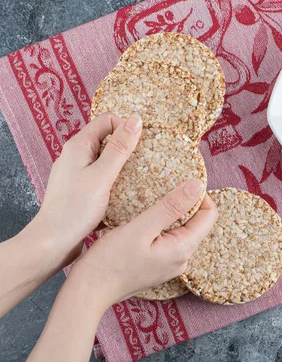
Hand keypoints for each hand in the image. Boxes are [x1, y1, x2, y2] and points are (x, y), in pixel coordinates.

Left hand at [32, 113, 142, 266]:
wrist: (53, 241)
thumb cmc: (75, 209)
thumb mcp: (102, 176)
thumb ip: (119, 148)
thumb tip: (135, 120)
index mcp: (78, 146)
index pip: (107, 120)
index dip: (127, 126)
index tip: (146, 141)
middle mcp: (76, 155)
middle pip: (108, 138)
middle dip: (128, 145)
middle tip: (148, 158)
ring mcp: (78, 171)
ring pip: (106, 158)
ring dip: (124, 164)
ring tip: (141, 175)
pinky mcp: (82, 188)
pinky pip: (103, 174)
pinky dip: (116, 178)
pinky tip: (127, 191)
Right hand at [68, 180, 217, 308]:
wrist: (88, 291)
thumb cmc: (110, 261)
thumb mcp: (140, 227)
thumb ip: (170, 206)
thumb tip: (197, 186)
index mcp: (183, 249)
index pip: (209, 215)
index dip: (199, 195)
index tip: (180, 183)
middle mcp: (182, 259)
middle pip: (197, 223)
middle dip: (185, 204)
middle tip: (162, 189)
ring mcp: (171, 265)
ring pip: (182, 231)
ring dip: (172, 215)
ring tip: (151, 203)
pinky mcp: (158, 266)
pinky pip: (169, 240)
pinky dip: (161, 226)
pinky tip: (144, 220)